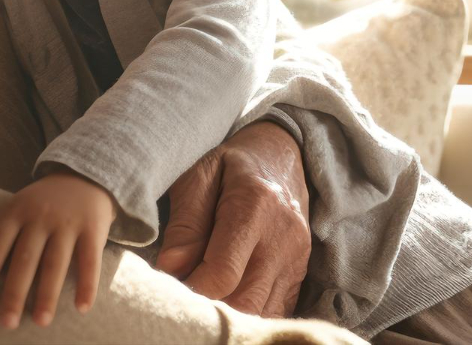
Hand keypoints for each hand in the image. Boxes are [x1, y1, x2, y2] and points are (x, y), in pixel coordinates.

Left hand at [0, 171, 114, 328]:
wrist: (84, 176)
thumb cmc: (42, 201)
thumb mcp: (16, 208)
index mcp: (17, 212)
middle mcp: (40, 217)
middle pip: (25, 259)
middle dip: (15, 292)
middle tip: (7, 322)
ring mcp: (68, 222)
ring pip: (56, 263)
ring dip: (48, 294)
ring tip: (41, 321)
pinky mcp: (93, 229)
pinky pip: (89, 261)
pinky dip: (87, 285)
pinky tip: (81, 308)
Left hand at [155, 120, 310, 317]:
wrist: (279, 157)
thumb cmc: (230, 166)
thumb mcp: (198, 177)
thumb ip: (186, 223)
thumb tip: (171, 267)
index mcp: (254, 206)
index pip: (222, 273)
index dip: (192, 290)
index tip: (171, 287)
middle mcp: (282, 238)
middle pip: (245, 303)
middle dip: (209, 308)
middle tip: (184, 297)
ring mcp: (297, 260)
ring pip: (262, 313)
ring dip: (229, 313)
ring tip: (203, 296)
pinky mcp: (300, 275)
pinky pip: (275, 312)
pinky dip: (248, 313)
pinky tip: (227, 297)